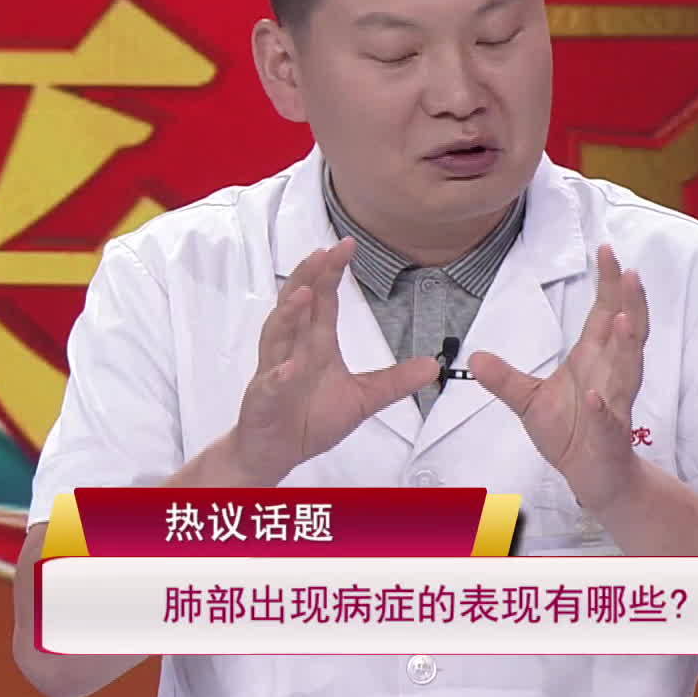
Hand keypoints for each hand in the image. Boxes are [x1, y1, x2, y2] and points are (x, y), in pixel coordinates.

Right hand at [230, 238, 439, 481]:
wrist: (278, 451)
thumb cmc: (312, 419)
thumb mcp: (363, 398)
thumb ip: (394, 381)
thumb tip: (433, 366)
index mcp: (316, 343)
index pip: (324, 300)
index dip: (332, 272)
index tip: (347, 245)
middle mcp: (293, 349)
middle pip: (297, 304)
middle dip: (308, 277)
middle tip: (323, 252)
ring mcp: (275, 370)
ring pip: (278, 335)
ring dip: (288, 314)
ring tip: (303, 294)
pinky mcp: (265, 398)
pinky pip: (271, 384)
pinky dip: (277, 375)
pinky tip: (287, 368)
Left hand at [471, 244, 647, 508]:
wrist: (592, 475)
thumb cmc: (569, 431)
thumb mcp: (528, 400)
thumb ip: (504, 378)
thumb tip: (473, 357)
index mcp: (594, 358)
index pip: (605, 312)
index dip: (609, 284)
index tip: (606, 251)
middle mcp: (611, 374)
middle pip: (627, 331)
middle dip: (630, 303)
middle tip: (630, 273)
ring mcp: (615, 404)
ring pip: (628, 370)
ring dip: (627, 346)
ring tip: (623, 320)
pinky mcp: (611, 435)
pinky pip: (609, 419)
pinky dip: (604, 407)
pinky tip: (597, 396)